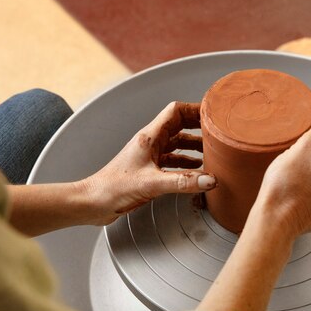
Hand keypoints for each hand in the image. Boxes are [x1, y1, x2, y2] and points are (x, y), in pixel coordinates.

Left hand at [80, 101, 216, 225]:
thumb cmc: (112, 187)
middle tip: (217, 131)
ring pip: (177, 143)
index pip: (175, 111)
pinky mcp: (149, 170)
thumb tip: (209, 180)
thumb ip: (182, 182)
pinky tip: (196, 170)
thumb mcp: (152, 183)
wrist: (93, 202)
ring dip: (194, 145)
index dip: (194, 108)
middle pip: (179, 125)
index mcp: (149, 136)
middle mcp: (151, 142)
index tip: (212, 112)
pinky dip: (186, 162)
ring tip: (212, 151)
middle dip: (199, 126)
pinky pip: (173, 160)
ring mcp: (150, 155)